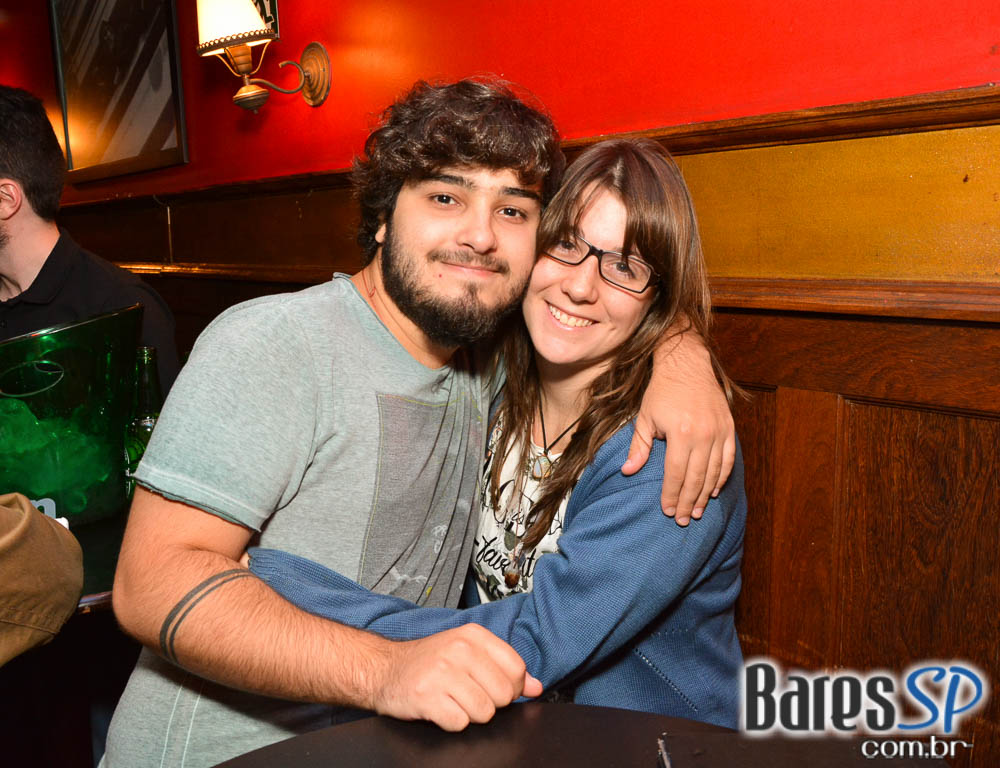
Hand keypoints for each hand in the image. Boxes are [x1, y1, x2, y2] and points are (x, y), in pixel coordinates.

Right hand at [369, 623, 541, 730]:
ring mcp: (442, 673)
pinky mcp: (427, 697)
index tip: (494, 687)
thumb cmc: (429, 662)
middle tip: (469, 695)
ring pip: (484, 712)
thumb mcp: (467, 653)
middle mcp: (459, 649)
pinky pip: (460, 723)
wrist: (384, 669)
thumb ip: (504, 668)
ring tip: (453, 700)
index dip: (511, 687)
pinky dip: (451, 722)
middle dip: (490, 703)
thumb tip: (535, 687)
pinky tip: (440, 708)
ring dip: (470, 714)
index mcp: (473, 636)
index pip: (516, 668)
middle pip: (503, 694)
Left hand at [622, 333, 734, 524]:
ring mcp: (719, 431)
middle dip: (687, 502)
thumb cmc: (662, 391)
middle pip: (696, 478)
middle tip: (682, 520)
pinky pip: (728, 459)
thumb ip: (638, 447)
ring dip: (705, 495)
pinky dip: (722, 477)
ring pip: (713, 472)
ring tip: (696, 512)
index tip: (667, 511)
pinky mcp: (729, 427)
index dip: (671, 495)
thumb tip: (627, 471)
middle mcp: (703, 435)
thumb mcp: (644, 418)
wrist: (687, 364)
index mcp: (680, 433)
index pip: (675, 474)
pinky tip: (714, 491)